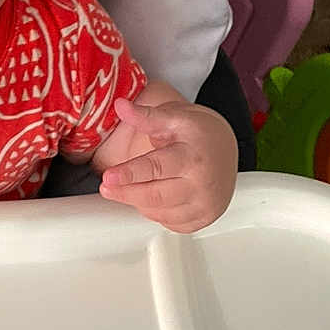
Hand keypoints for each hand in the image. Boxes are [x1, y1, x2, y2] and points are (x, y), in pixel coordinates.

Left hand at [98, 98, 237, 232]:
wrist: (224, 146)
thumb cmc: (197, 131)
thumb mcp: (172, 117)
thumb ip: (144, 116)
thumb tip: (121, 106)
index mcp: (192, 157)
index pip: (156, 168)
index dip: (129, 173)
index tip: (108, 177)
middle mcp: (202, 185)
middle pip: (154, 195)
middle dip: (125, 192)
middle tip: (106, 186)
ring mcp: (205, 205)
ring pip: (159, 213)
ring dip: (138, 201)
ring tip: (131, 185)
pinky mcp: (204, 218)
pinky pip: (170, 223)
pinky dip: (155, 213)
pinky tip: (152, 197)